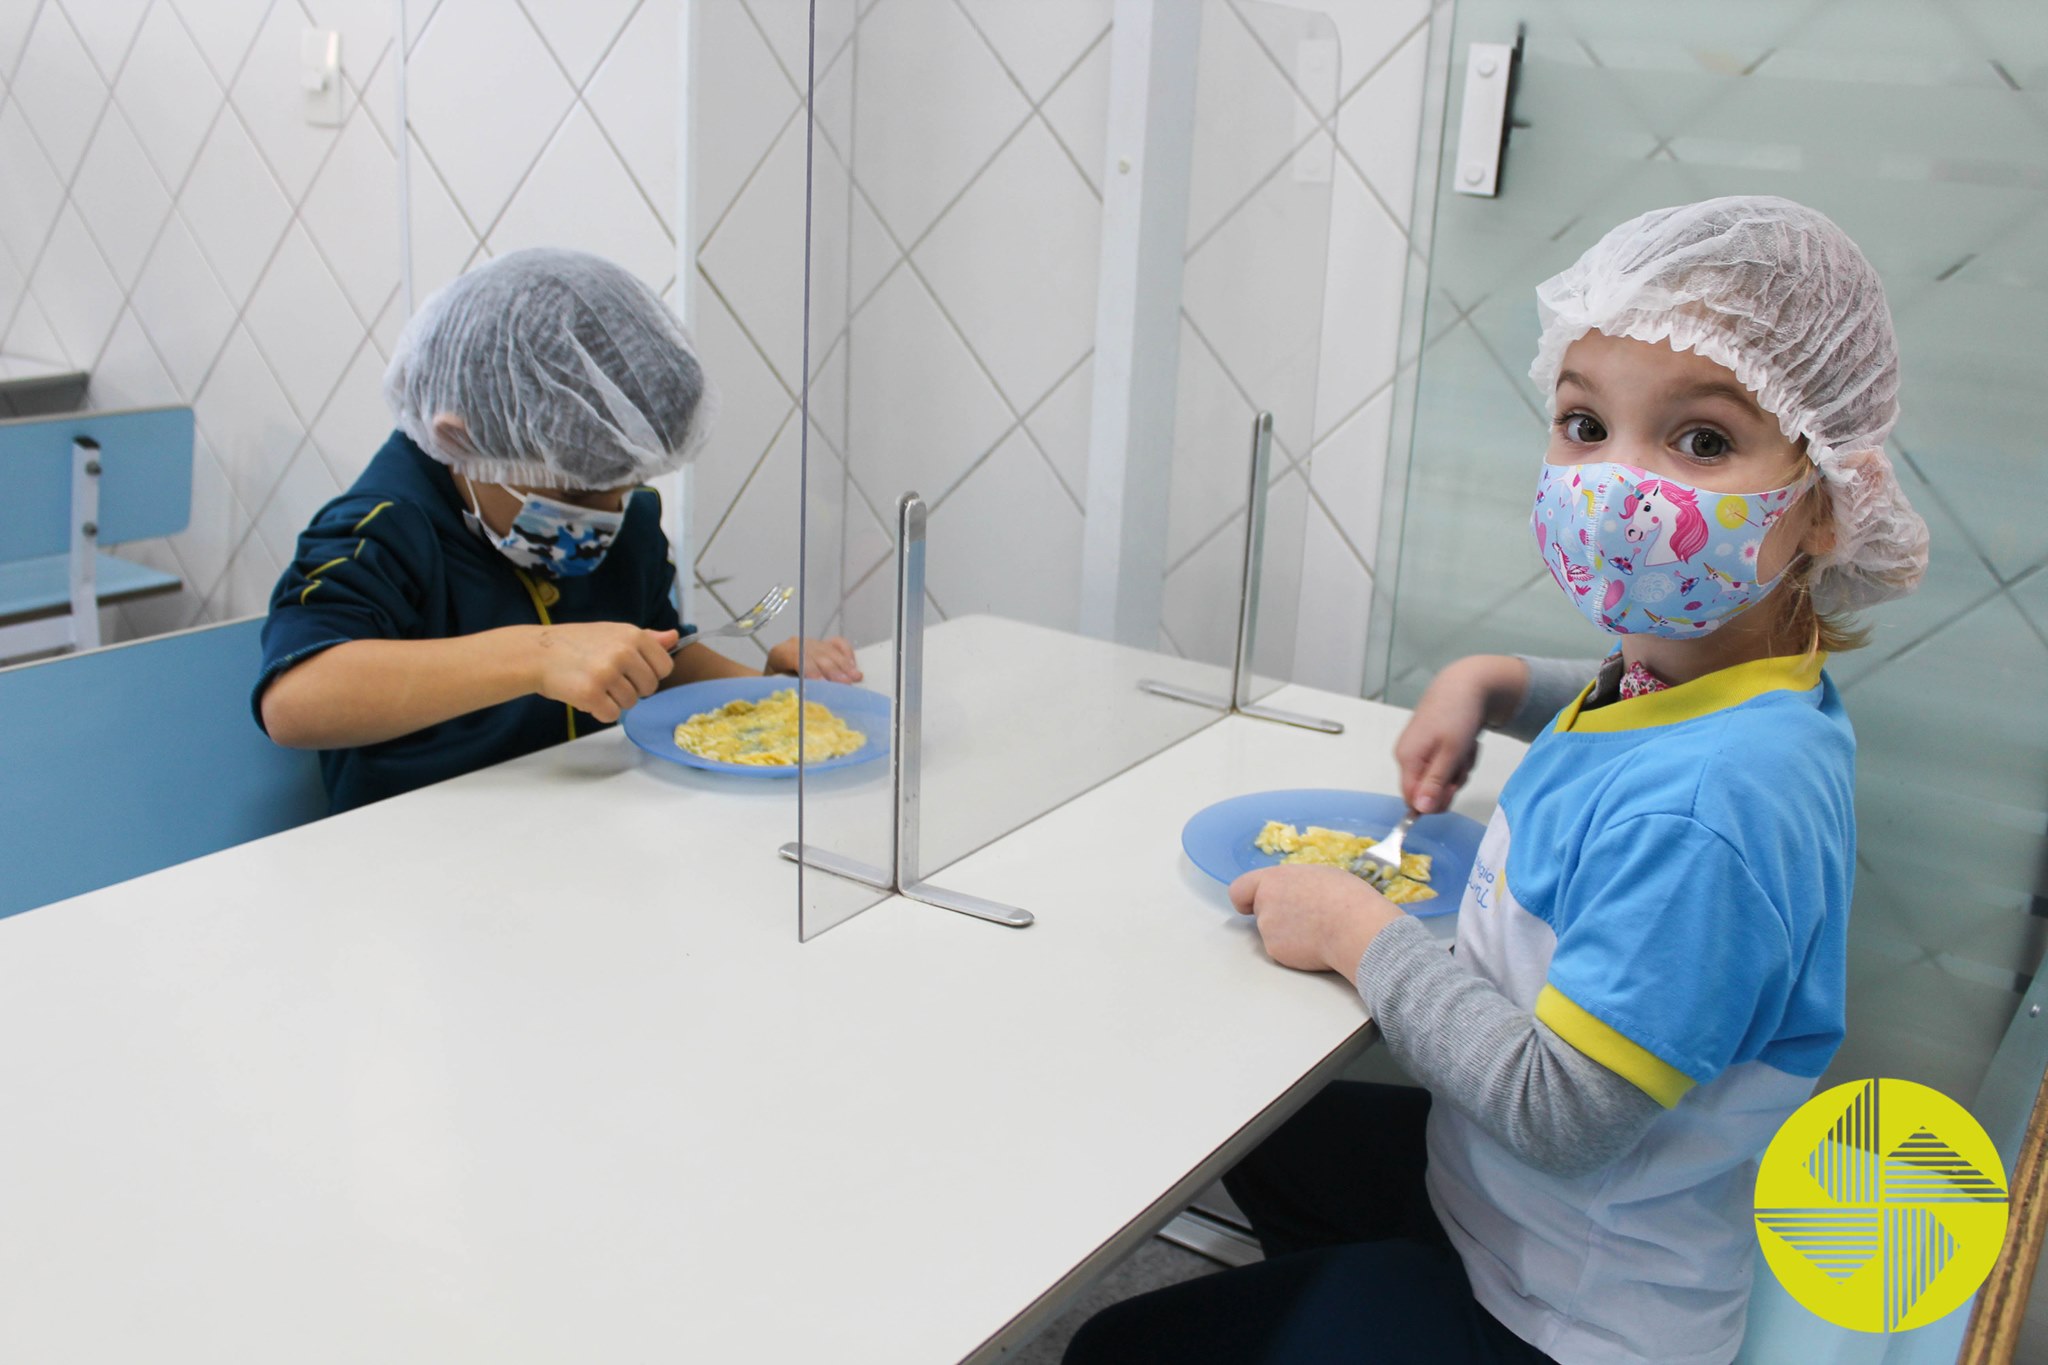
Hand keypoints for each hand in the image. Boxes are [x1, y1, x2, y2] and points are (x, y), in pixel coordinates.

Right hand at [529, 623, 676, 722]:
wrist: (537, 653)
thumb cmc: (577, 643)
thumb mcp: (614, 632)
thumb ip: (647, 638)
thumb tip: (674, 637)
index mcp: (633, 636)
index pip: (665, 667)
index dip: (649, 673)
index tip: (630, 670)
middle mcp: (623, 652)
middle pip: (649, 688)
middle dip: (631, 688)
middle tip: (607, 678)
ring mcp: (607, 673)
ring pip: (631, 703)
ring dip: (614, 700)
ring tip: (594, 684)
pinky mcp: (591, 694)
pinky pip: (612, 715)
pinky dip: (600, 711)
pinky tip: (586, 696)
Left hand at [765, 636, 863, 682]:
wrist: (779, 679)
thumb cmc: (778, 688)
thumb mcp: (779, 689)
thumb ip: (791, 688)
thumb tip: (807, 695)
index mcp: (779, 654)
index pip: (796, 657)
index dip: (810, 669)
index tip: (823, 683)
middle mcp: (795, 644)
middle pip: (816, 653)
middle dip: (832, 669)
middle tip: (845, 683)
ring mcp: (811, 642)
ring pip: (829, 650)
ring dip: (844, 665)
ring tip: (855, 677)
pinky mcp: (823, 644)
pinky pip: (838, 644)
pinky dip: (847, 654)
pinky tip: (853, 666)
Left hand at [1229, 865, 1402, 976]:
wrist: (1355, 928)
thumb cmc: (1345, 897)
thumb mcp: (1318, 875)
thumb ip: (1293, 883)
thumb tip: (1292, 891)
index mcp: (1273, 880)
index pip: (1239, 889)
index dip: (1245, 898)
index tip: (1250, 904)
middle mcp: (1264, 905)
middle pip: (1259, 912)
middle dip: (1275, 915)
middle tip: (1302, 917)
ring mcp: (1268, 931)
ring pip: (1272, 933)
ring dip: (1287, 933)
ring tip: (1317, 929)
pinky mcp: (1277, 953)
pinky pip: (1283, 950)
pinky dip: (1295, 949)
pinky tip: (1316, 944)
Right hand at [1393, 655, 1522, 812]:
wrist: (1466, 684)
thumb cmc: (1458, 716)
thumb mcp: (1450, 754)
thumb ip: (1435, 783)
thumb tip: (1420, 810)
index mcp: (1407, 758)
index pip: (1412, 799)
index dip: (1434, 801)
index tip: (1454, 788)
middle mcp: (1408, 756)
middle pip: (1427, 790)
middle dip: (1450, 782)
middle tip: (1463, 763)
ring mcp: (1419, 750)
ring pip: (1439, 778)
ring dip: (1458, 769)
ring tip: (1465, 748)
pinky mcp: (1430, 745)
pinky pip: (1444, 765)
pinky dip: (1458, 759)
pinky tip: (1464, 743)